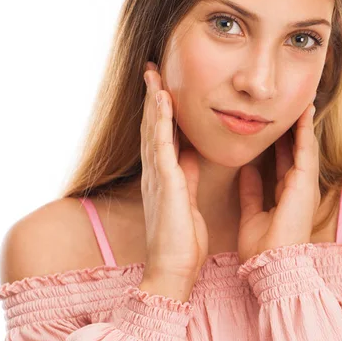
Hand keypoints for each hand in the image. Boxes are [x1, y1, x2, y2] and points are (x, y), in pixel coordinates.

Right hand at [139, 61, 208, 282]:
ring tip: (153, 75)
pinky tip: (161, 100)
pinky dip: (160, 120)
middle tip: (152, 71)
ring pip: (152, 130)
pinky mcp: (164, 183)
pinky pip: (161, 145)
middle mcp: (155, 172)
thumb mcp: (187, 199)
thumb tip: (190, 154)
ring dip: (153, 101)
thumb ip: (186, 175)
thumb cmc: (182, 240)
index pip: (160, 135)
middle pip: (151, 126)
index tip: (162, 87)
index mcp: (163, 176)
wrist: (174, 270)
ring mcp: (157, 176)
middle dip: (152, 98)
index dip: (160, 111)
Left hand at [237, 103, 320, 264]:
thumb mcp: (252, 212)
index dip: (281, 143)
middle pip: (297, 150)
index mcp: (287, 195)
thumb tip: (247, 168)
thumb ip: (251, 190)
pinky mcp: (305, 183)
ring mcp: (305, 185)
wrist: (271, 264)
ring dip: (303, 124)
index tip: (275, 125)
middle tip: (291, 106)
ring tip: (302, 102)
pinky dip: (305, 130)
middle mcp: (299, 188)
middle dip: (294, 129)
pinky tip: (304, 113)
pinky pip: (306, 150)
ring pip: (304, 146)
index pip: (284, 162)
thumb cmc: (263, 247)